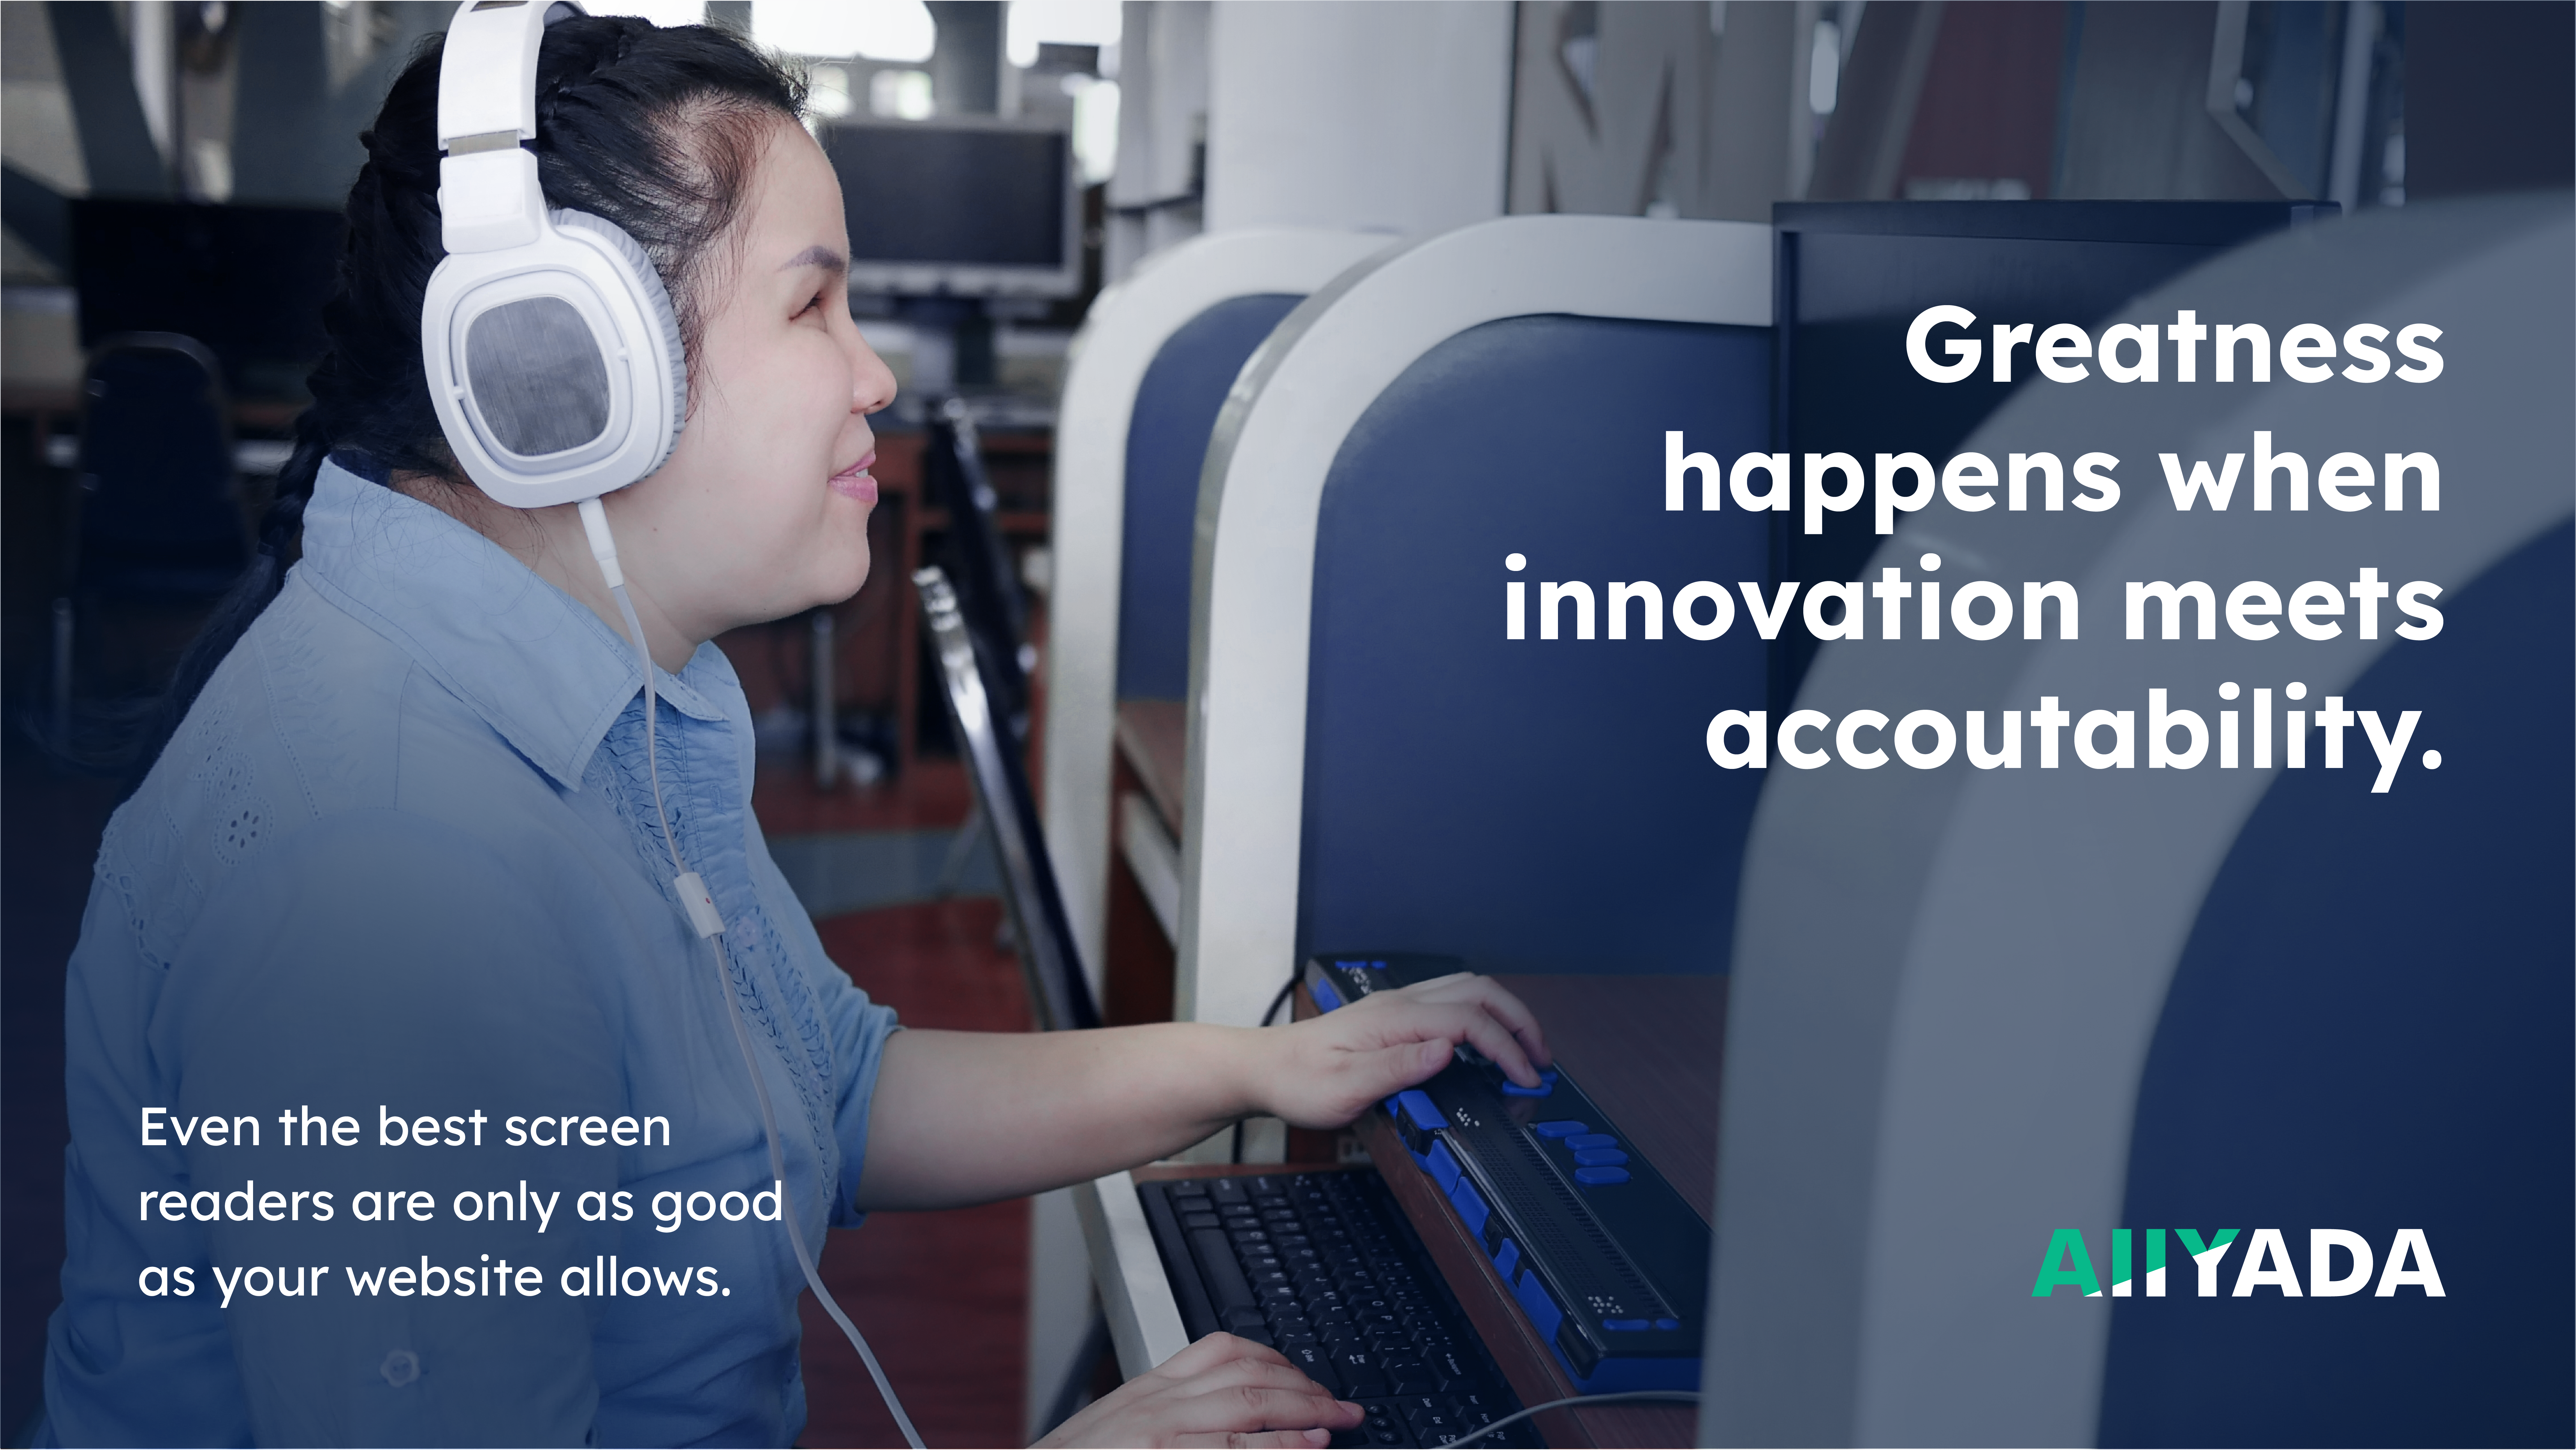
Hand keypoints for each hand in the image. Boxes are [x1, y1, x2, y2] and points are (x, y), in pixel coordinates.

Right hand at [1035, 1332, 1363, 1447]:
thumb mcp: (1118, 1430)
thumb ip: (1171, 1416)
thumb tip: (1229, 1424)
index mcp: (1146, 1389)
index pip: (1222, 1350)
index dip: (1278, 1361)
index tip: (1309, 1379)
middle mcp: (1154, 1402)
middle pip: (1247, 1374)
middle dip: (1306, 1385)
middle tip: (1344, 1403)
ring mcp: (1157, 1430)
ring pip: (1248, 1404)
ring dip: (1306, 1410)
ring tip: (1340, 1420)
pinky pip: (1231, 1448)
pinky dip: (1278, 1446)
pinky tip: (1309, 1446)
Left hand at [1255, 972, 1550, 1130]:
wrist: (1264, 1068)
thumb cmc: (1298, 1081)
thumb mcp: (1345, 1088)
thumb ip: (1398, 1069)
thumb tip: (1447, 1051)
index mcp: (1394, 1018)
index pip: (1469, 1020)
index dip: (1506, 1047)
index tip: (1526, 1077)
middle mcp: (1400, 1003)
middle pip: (1480, 991)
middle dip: (1520, 1020)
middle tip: (1541, 1058)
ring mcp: (1398, 1006)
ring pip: (1468, 990)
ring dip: (1504, 1014)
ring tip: (1524, 1049)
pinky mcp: (1394, 1016)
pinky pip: (1451, 1002)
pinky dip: (1482, 1016)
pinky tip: (1484, 1044)